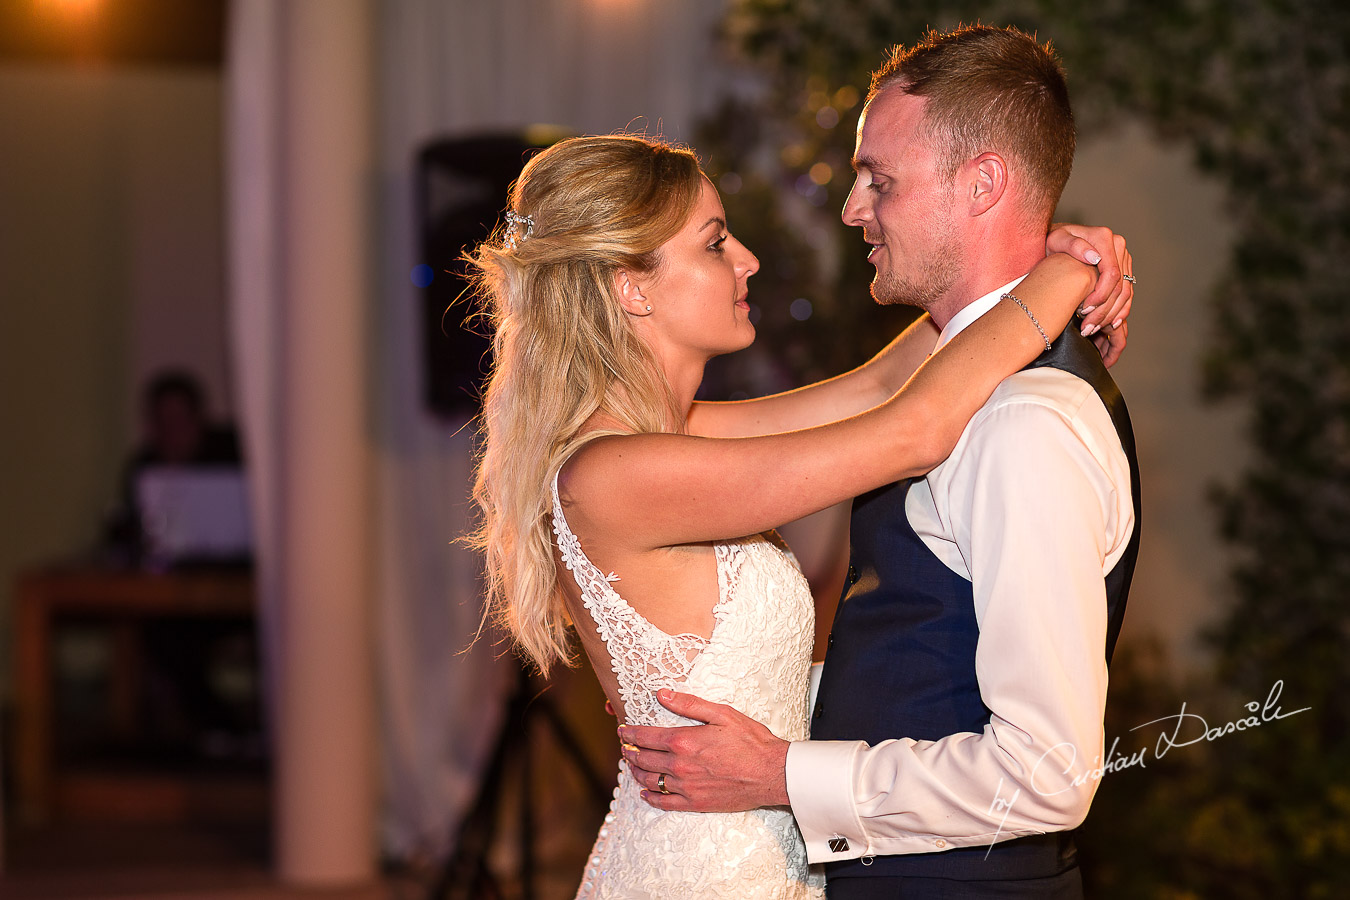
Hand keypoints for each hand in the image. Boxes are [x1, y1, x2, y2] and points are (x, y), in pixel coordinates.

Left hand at [617, 689, 789, 811]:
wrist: (771, 773)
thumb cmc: (751, 741)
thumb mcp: (722, 713)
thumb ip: (689, 704)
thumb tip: (662, 694)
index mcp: (684, 741)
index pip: (646, 737)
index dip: (630, 733)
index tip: (623, 731)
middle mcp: (680, 766)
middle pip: (644, 759)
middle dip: (630, 751)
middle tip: (625, 746)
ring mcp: (686, 787)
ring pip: (650, 780)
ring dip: (636, 772)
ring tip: (631, 765)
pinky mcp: (695, 803)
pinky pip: (665, 803)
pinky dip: (651, 798)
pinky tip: (645, 793)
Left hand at [1046, 223, 1134, 366]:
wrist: (1057, 240)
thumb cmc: (1054, 240)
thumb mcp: (1056, 240)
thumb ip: (1073, 245)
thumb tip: (1094, 257)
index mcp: (1104, 238)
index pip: (1111, 273)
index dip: (1100, 295)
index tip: (1084, 310)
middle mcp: (1117, 246)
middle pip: (1120, 285)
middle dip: (1104, 310)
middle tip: (1088, 326)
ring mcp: (1122, 257)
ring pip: (1126, 292)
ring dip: (1112, 314)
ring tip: (1093, 328)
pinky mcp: (1122, 268)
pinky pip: (1127, 292)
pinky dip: (1120, 310)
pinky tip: (1110, 324)